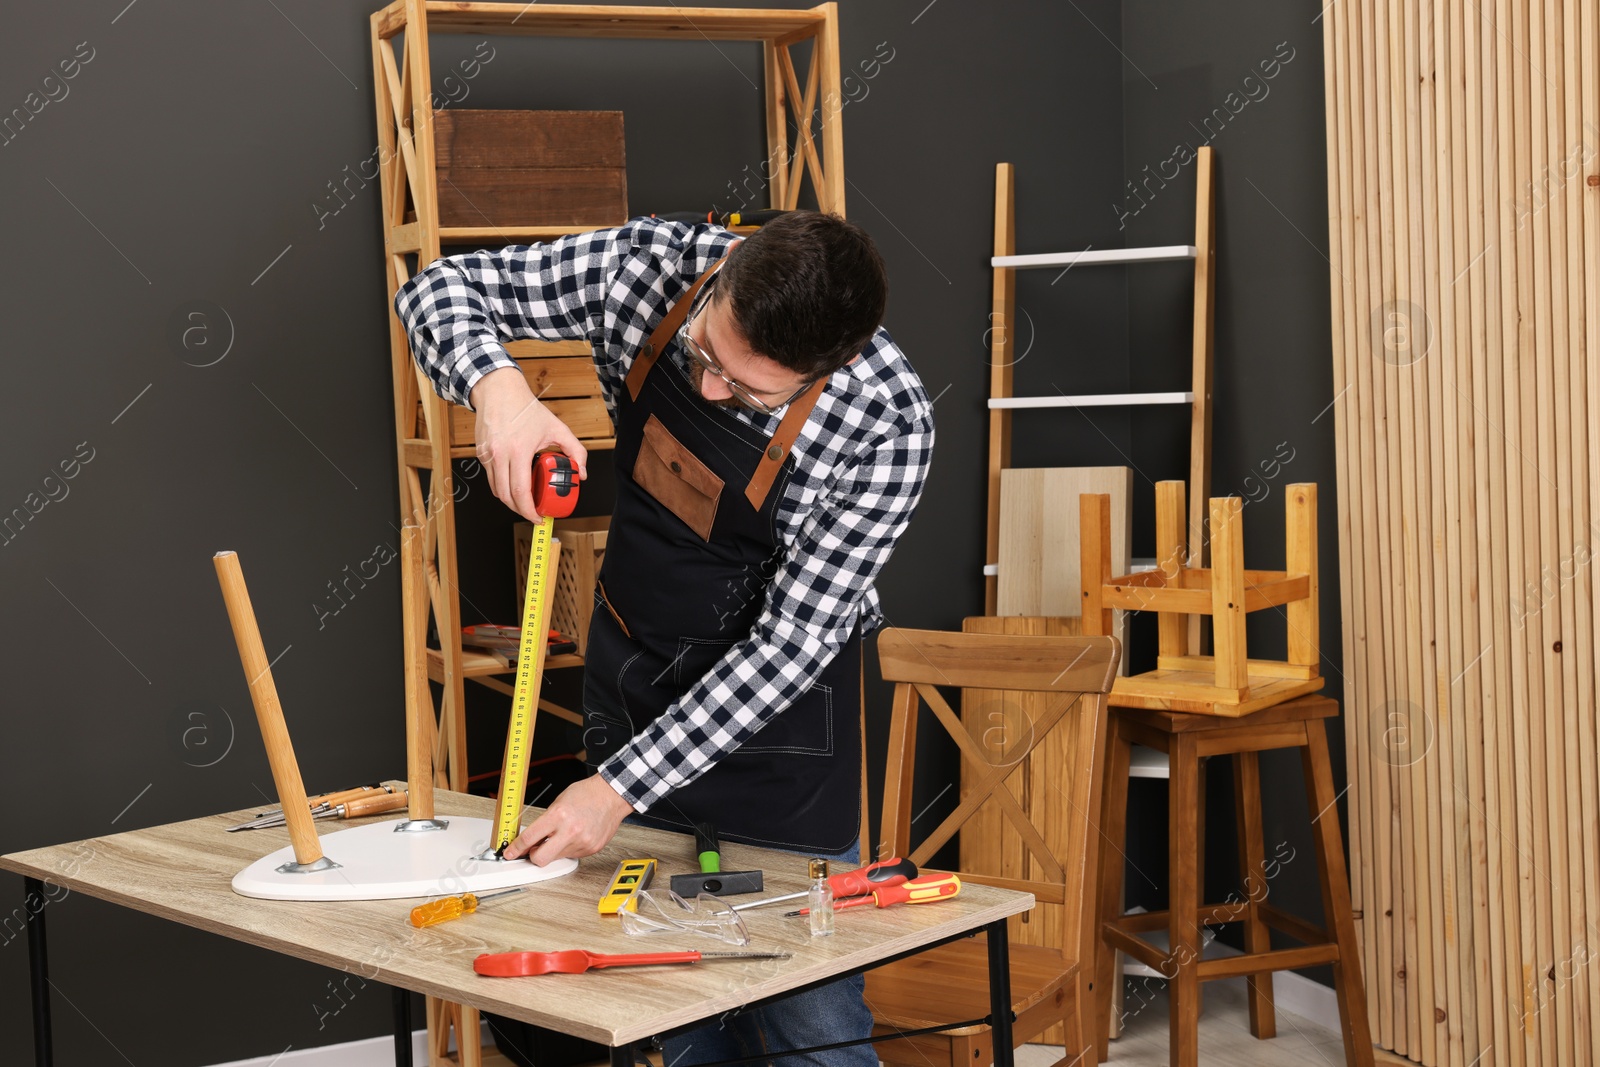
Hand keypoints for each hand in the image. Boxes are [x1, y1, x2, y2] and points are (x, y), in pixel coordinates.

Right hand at [470, 366, 588, 521]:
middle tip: (533, 512)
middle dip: (519, 510)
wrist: (498, 391)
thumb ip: (576, 451)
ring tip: (525, 501)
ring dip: (509, 500)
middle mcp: (499, 454)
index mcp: (518, 449)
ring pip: (495, 490)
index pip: (520, 491)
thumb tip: (581, 474)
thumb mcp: (557, 428)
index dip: (528, 510)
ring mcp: (487, 455)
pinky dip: (501, 485)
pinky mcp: (480, 454)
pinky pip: (491, 477)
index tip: (538, 516)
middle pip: (505, 496)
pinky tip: (514, 483)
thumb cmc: (526, 409)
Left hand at [504, 774, 632, 865]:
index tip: (510, 853)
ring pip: (556, 858)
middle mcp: (570, 831)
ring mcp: (582, 842)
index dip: (516, 849)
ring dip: (554, 849)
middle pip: (540, 859)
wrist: (612, 795)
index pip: (529, 838)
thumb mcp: (559, 802)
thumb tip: (531, 839)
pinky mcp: (591, 849)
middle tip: (534, 849)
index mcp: (558, 815)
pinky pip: (572, 855)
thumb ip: (545, 821)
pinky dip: (569, 848)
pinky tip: (576, 835)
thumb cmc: (587, 794)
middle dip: (533, 856)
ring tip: (563, 834)